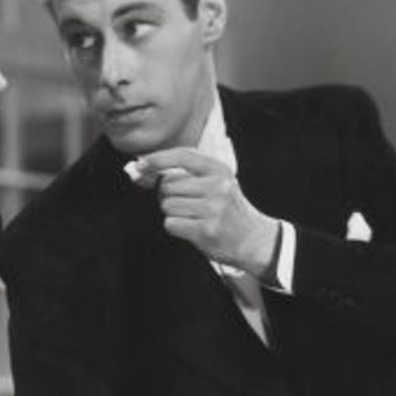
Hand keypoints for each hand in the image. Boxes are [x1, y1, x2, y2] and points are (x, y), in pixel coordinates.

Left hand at [133, 148, 279, 278]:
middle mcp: (217, 187)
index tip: (141, 164)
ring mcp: (212, 209)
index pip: (183, 156)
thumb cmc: (230, 211)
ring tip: (192, 217)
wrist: (254, 240)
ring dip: (173, 213)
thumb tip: (144, 172)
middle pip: (169, 185)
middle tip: (185, 205)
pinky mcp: (206, 230)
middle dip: (168, 196)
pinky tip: (192, 228)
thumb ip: (188, 175)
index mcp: (219, 171)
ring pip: (168, 205)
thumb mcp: (218, 184)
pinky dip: (176, 227)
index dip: (158, 158)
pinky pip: (171, 224)